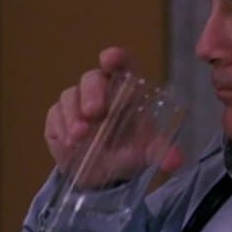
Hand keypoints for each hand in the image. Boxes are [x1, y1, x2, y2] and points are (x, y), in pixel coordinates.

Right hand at [44, 47, 183, 186]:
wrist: (104, 173)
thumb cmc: (129, 149)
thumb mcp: (148, 150)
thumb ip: (162, 152)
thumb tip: (176, 162)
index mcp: (126, 89)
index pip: (121, 65)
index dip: (115, 58)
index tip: (110, 59)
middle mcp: (100, 90)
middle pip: (92, 79)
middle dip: (92, 93)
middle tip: (94, 112)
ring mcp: (76, 102)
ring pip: (70, 96)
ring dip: (73, 115)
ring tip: (80, 136)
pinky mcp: (58, 117)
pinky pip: (55, 115)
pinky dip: (61, 128)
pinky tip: (69, 143)